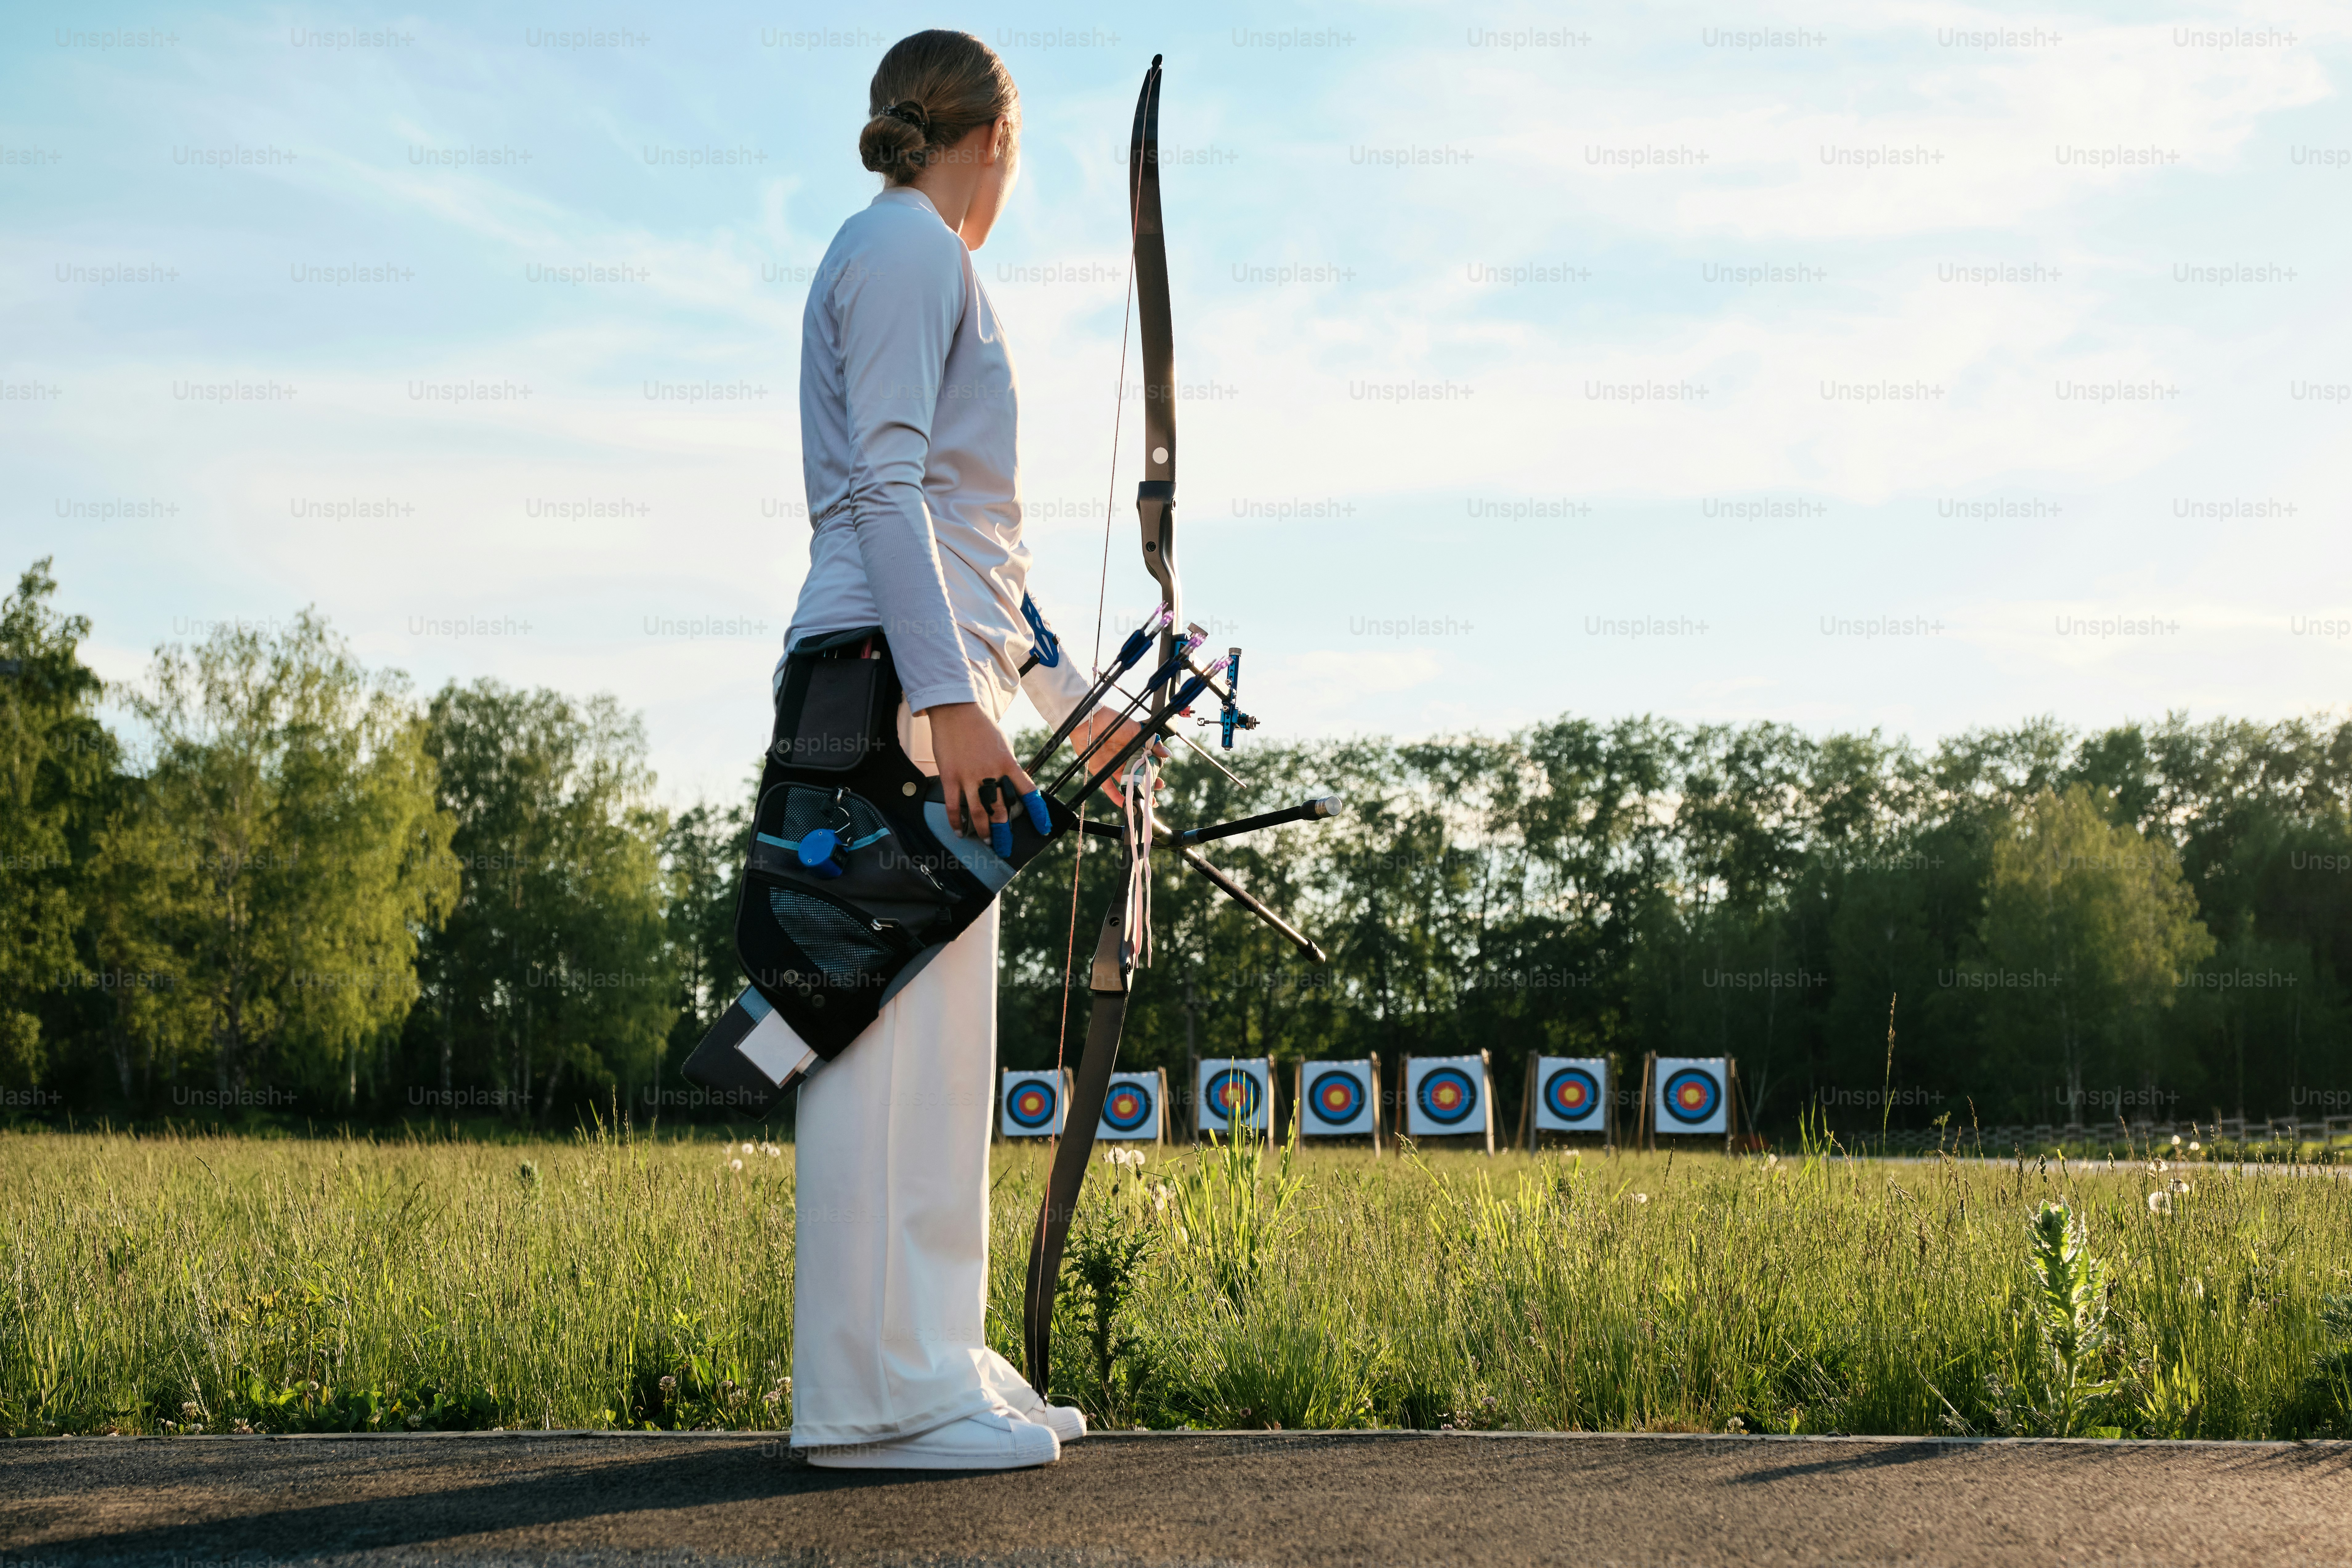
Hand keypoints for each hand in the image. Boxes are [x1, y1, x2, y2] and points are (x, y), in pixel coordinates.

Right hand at [924, 702, 1035, 840]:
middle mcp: (991, 772)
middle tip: (1004, 845)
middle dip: (1004, 830)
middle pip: (1001, 808)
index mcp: (1008, 763)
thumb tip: (1011, 786)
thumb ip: (1007, 767)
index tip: (1043, 828)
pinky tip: (959, 832)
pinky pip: (954, 805)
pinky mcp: (950, 776)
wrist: (957, 711)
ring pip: (979, 812)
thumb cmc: (981, 728)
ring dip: (983, 830)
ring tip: (986, 841)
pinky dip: (956, 822)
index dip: (1037, 812)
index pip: (1028, 792)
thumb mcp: (1003, 745)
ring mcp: (970, 776)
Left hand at [1069, 711, 1167, 803]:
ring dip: (1136, 792)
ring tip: (1147, 800)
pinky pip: (1109, 787)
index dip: (1154, 772)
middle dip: (1148, 784)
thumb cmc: (1116, 722)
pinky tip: (1125, 803)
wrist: (1093, 720)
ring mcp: (1114, 765)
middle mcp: (1125, 758)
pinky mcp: (1101, 770)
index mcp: (1135, 749)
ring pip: (1127, 782)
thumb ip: (1153, 743)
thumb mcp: (1138, 731)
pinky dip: (1116, 796)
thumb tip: (1167, 755)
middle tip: (1156, 790)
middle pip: (1138, 775)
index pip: (1147, 764)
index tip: (1160, 779)